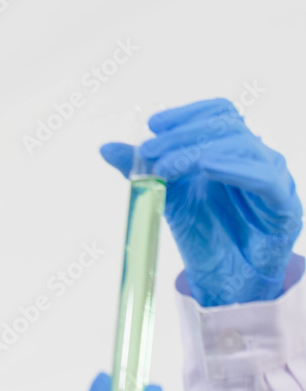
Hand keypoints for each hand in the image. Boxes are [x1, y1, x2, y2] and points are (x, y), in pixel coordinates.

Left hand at [99, 98, 302, 306]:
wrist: (226, 277)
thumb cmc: (203, 232)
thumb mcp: (166, 196)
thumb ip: (141, 170)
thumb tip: (106, 147)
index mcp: (230, 148)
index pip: (217, 113)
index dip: (186, 114)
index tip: (153, 126)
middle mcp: (254, 157)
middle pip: (225, 127)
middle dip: (182, 135)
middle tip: (149, 152)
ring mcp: (272, 178)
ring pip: (242, 146)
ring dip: (199, 151)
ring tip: (167, 166)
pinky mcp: (284, 205)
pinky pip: (265, 178)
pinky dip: (235, 168)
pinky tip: (207, 167)